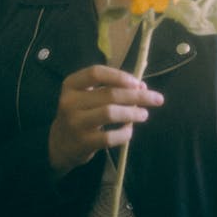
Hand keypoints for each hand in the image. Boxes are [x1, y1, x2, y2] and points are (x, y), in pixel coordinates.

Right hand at [48, 65, 162, 175]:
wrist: (59, 144)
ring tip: (144, 114)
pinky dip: (124, 133)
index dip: (120, 76)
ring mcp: (75, 123)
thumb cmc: (80, 114)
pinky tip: (129, 131)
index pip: (96, 73)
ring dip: (133, 113)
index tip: (138, 82)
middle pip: (109, 94)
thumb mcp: (86, 96)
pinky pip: (110, 137)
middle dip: (137, 95)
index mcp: (71, 84)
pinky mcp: (83, 142)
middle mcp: (70, 101)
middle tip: (157, 99)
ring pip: (110, 113)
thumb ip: (109, 88)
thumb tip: (142, 86)